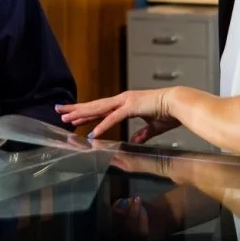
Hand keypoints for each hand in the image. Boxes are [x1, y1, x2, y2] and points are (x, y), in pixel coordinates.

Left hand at [56, 88, 181, 138]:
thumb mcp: (152, 127)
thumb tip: (135, 140)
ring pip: (98, 109)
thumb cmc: (168, 113)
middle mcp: (122, 100)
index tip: (73, 116)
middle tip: (59, 111)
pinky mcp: (132, 107)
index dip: (85, 112)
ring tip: (68, 119)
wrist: (180, 104)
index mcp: (125, 103)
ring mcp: (126, 102)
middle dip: (76, 109)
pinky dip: (102, 126)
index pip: (100, 108)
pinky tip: (92, 133)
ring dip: (82, 115)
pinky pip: (114, 118)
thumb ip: (142, 133)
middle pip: (94, 105)